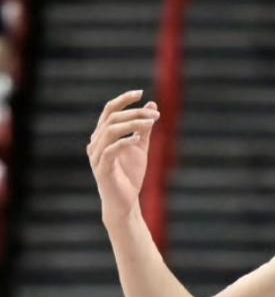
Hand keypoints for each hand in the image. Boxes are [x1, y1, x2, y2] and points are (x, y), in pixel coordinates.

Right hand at [87, 90, 159, 221]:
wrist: (125, 203)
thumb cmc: (130, 176)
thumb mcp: (140, 149)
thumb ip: (144, 129)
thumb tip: (152, 106)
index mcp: (102, 136)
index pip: (109, 111)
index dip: (123, 100)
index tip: (140, 93)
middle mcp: (96, 143)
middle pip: (111, 118)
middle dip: (134, 113)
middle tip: (155, 114)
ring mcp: (97, 156)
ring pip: (110, 131)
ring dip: (132, 125)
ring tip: (150, 123)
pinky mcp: (102, 169)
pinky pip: (111, 151)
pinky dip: (124, 142)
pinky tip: (137, 139)